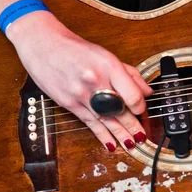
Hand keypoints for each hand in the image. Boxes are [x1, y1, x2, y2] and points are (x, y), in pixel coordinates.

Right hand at [6, 11, 152, 150]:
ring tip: (132, 145)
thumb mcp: (106, 55)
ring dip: (121, 135)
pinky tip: (111, 145)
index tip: (143, 111)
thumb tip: (147, 91)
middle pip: (120, 110)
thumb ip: (129, 73)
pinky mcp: (70, 104)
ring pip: (106, 120)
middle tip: (143, 137)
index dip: (140, 107)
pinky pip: (90, 123)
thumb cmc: (75, 49)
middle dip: (134, 127)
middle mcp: (96, 81)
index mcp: (108, 66)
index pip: (132, 94)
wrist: (44, 46)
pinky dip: (102, 136)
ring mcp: (81, 94)